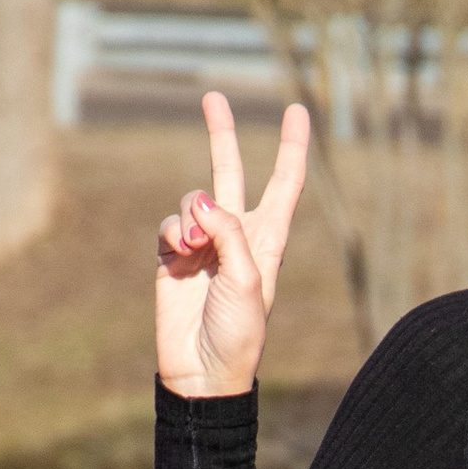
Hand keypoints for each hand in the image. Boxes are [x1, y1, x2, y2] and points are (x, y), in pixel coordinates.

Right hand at [155, 91, 310, 398]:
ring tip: (194, 246)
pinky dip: (172, 231)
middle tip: (213, 97)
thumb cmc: (238, 333)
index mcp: (267, 241)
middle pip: (230, 172)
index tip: (298, 111)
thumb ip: (228, 233)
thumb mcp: (247, 281)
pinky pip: (169, 223)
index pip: (284, 185)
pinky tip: (178, 253)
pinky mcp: (171, 254)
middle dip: (221, 134)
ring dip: (191, 215)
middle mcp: (236, 235)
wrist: (203, 371)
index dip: (292, 148)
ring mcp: (202, 243)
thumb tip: (200, 198)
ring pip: (192, 199)